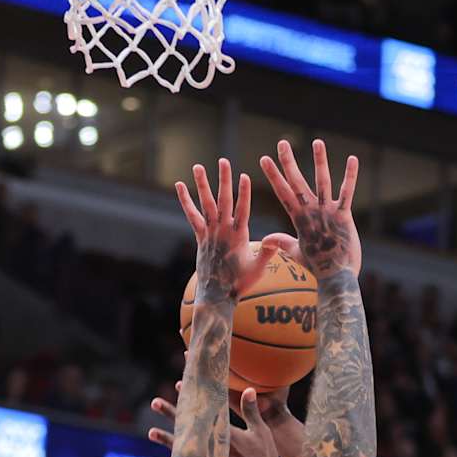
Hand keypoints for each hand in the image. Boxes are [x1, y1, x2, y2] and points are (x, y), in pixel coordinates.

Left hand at [150, 387, 290, 456]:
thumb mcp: (260, 432)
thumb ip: (251, 411)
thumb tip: (248, 389)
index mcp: (224, 431)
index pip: (203, 410)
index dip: (190, 397)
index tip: (178, 385)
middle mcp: (212, 445)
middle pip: (187, 426)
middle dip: (170, 413)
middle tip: (155, 402)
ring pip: (182, 448)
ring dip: (166, 439)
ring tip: (151, 433)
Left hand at [175, 158, 282, 303]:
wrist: (217, 295)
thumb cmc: (240, 283)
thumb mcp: (258, 269)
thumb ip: (268, 253)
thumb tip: (277, 241)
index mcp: (239, 236)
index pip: (242, 210)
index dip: (243, 193)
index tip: (244, 176)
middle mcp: (223, 231)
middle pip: (223, 201)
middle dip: (224, 180)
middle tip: (224, 161)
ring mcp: (210, 233)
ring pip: (206, 204)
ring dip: (202, 184)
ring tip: (198, 166)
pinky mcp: (200, 237)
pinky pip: (192, 215)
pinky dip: (185, 200)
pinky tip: (179, 186)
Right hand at [259, 138, 360, 279]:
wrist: (336, 278)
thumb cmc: (317, 266)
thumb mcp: (296, 252)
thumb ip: (282, 242)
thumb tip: (265, 240)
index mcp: (298, 219)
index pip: (282, 193)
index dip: (273, 175)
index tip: (264, 159)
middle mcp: (311, 212)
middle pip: (296, 182)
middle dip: (288, 162)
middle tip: (281, 142)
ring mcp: (327, 213)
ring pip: (322, 182)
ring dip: (319, 161)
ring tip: (317, 141)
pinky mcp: (344, 216)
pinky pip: (347, 193)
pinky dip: (350, 176)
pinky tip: (353, 158)